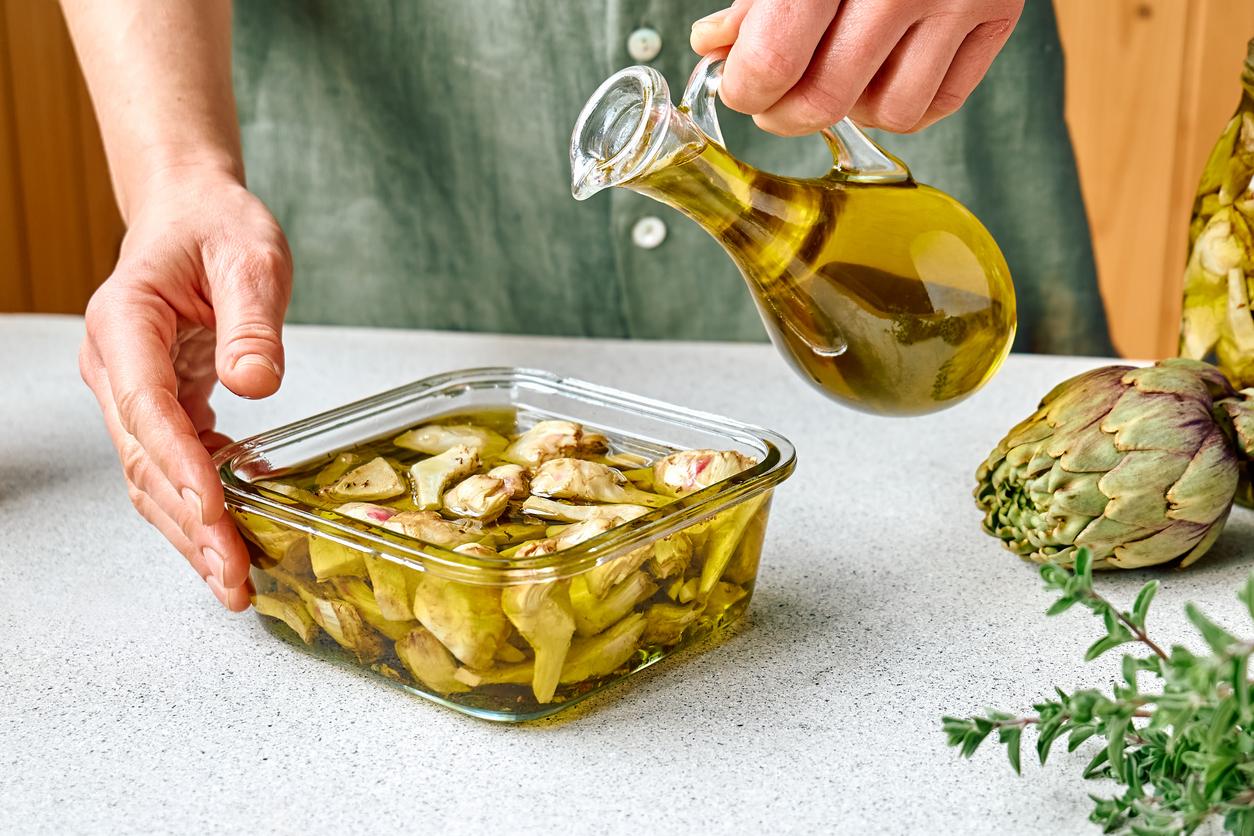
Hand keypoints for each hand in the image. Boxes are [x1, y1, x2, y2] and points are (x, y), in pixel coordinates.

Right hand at [80, 167, 291, 610]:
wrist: (191, 214)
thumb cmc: (216, 227)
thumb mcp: (251, 257)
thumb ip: (253, 321)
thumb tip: (255, 384)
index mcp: (125, 322)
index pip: (147, 407)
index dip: (179, 465)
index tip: (214, 510)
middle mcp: (116, 366)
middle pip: (143, 460)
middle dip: (188, 523)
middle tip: (232, 574)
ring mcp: (129, 391)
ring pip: (150, 478)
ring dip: (189, 532)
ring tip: (232, 580)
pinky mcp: (157, 406)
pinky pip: (171, 466)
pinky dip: (199, 506)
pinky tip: (232, 538)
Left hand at [690, 0, 1023, 134]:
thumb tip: (718, 47)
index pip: (774, 62)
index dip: (746, 89)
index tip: (741, 86)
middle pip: (825, 99)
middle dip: (785, 113)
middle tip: (775, 98)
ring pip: (887, 112)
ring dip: (851, 109)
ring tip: (838, 71)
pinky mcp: (997, 14)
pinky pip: (939, 103)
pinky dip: (902, 102)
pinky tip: (882, 69)